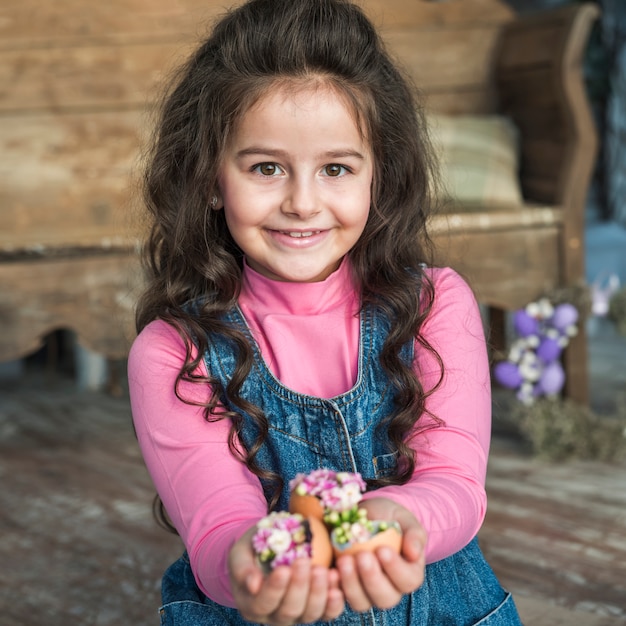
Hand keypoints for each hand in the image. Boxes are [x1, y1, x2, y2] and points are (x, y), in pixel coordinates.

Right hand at [228, 524, 344, 624]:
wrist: (268, 550)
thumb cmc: (252, 550)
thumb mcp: (240, 553)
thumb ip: (243, 568)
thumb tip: (253, 584)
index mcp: (252, 604)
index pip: (263, 603)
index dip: (274, 589)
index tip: (283, 569)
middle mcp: (274, 616)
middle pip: (289, 611)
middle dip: (299, 587)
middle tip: (305, 562)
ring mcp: (296, 615)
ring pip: (310, 614)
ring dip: (319, 593)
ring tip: (324, 571)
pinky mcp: (315, 609)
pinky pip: (327, 612)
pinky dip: (334, 601)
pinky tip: (336, 582)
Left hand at [334, 497, 426, 612]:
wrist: (365, 516)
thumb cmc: (389, 518)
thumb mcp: (404, 519)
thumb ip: (414, 534)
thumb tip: (414, 554)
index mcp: (409, 574)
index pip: (408, 581)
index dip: (395, 569)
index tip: (382, 550)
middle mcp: (389, 589)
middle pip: (385, 598)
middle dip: (372, 579)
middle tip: (361, 556)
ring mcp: (366, 592)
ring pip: (361, 602)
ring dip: (351, 584)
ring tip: (344, 560)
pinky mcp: (345, 588)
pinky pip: (339, 597)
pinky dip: (334, 587)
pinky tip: (331, 571)